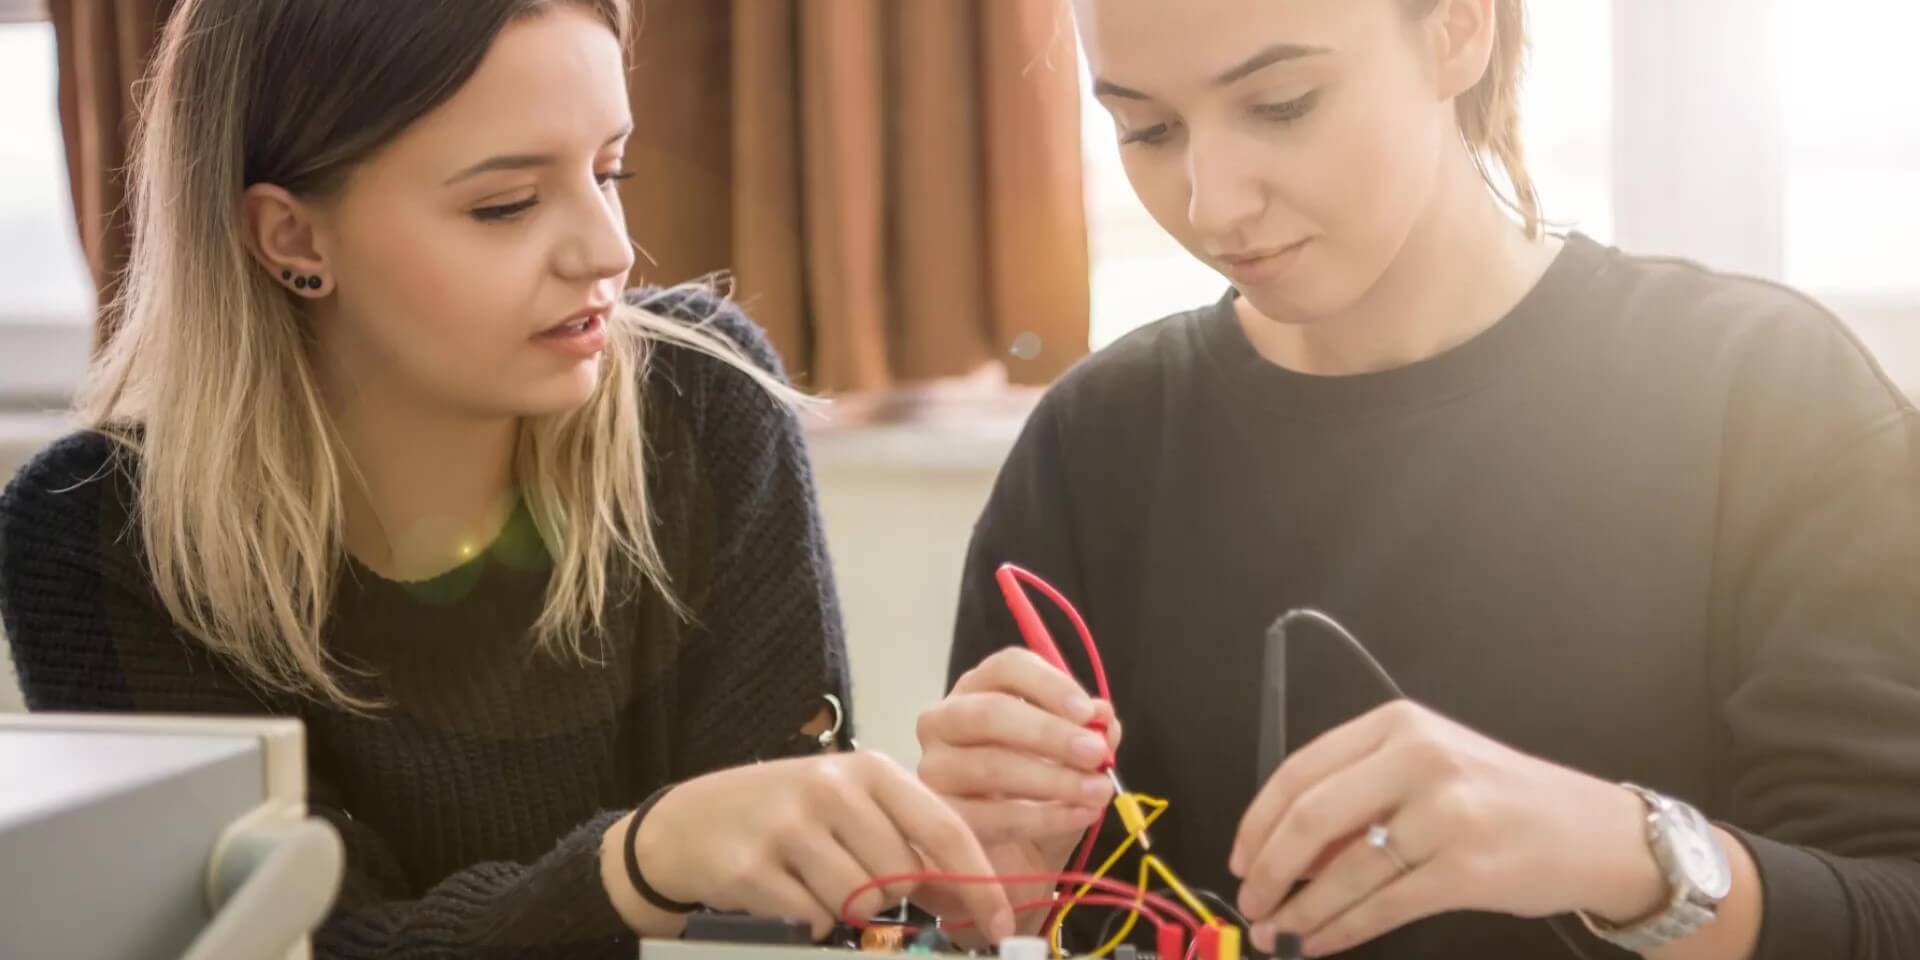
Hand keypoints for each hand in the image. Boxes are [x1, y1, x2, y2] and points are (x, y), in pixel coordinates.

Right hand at [631, 752, 1015, 940]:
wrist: (687, 824)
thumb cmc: (784, 816)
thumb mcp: (847, 806)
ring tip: (813, 880)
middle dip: (888, 895)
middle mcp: (832, 788)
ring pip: (861, 902)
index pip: (944, 829)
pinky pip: (814, 919)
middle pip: (902, 876)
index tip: (1001, 924)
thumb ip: (906, 839)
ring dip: (844, 908)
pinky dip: (807, 919)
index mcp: (867, 770)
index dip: (980, 883)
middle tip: (851, 878)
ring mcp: (790, 826)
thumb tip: (972, 895)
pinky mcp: (754, 867)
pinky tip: (784, 893)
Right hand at [915, 648, 1122, 930]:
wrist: (1016, 859)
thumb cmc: (1041, 795)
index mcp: (979, 690)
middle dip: (1049, 733)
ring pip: (990, 765)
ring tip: (1098, 792)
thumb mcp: (1073, 760)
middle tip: (1096, 753)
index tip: (1089, 712)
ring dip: (1052, 779)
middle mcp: (945, 720)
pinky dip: (1043, 817)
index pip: (1007, 668)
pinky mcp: (939, 816)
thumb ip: (1090, 734)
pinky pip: (990, 815)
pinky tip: (1079, 816)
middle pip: (990, 712)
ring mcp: (934, 768)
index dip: (1050, 685)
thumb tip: (1103, 717)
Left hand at [1229, 701, 1667, 956]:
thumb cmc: (1501, 800)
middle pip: (1311, 818)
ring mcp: (1444, 815)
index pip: (1301, 770)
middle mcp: (1418, 760)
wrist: (1595, 832)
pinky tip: (1319, 943)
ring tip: (1277, 933)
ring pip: (1344, 872)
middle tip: (1249, 902)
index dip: (1257, 820)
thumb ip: (1361, 796)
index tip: (1239, 857)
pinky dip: (1340, 930)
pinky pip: (1382, 907)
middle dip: (1268, 869)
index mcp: (1398, 726)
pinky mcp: (1465, 870)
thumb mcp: (1430, 769)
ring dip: (1300, 911)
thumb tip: (1285, 855)